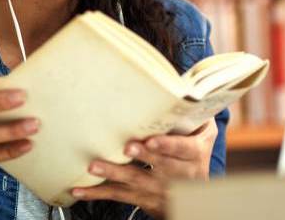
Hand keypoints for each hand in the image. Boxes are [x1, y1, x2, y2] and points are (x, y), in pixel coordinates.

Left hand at [70, 119, 218, 218]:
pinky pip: (119, 196)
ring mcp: (160, 189)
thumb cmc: (194, 153)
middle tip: (126, 147)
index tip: (151, 141)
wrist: (197, 197)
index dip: (167, 146)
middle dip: (142, 157)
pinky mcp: (144, 199)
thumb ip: (195, 113)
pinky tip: (79, 191)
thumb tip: (186, 85)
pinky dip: (98, 194)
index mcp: (194, 154)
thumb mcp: (204, 134)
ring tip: (94, 166)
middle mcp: (180, 174)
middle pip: (160, 166)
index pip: (183, 149)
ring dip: (114, 174)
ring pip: (136, 181)